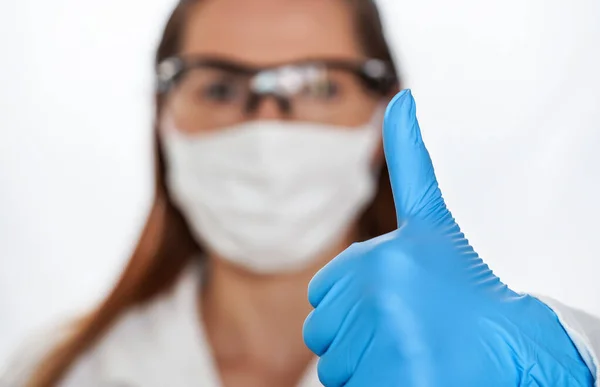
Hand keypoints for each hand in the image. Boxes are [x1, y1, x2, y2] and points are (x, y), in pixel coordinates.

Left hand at [302, 90, 592, 386]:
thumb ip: (410, 160)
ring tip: (413, 352)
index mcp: (380, 255)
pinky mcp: (399, 378)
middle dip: (355, 337)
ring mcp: (389, 336)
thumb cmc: (466, 286)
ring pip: (335, 367)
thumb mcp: (431, 220)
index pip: (321, 293)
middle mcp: (380, 291)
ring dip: (366, 366)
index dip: (352, 306)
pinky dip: (376, 386)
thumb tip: (403, 98)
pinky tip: (411, 373)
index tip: (395, 303)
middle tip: (407, 332)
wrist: (515, 345)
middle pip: (322, 332)